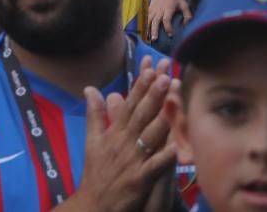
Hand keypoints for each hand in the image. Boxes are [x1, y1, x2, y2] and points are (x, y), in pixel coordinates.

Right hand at [72, 57, 176, 211]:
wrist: (93, 206)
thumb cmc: (96, 172)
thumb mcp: (92, 141)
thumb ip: (94, 114)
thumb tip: (90, 88)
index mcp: (114, 132)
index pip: (129, 104)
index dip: (141, 86)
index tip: (151, 68)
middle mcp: (123, 143)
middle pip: (140, 115)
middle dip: (153, 95)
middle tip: (165, 76)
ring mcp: (132, 161)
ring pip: (149, 136)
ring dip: (162, 118)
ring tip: (174, 101)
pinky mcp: (139, 180)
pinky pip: (154, 166)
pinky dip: (164, 157)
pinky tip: (176, 146)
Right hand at [148, 0, 190, 40]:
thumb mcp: (183, 3)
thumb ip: (187, 14)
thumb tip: (187, 25)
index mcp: (168, 8)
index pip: (166, 20)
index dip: (168, 28)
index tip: (170, 35)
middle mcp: (159, 10)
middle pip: (155, 21)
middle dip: (155, 31)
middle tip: (155, 39)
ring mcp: (153, 9)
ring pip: (149, 20)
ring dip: (148, 29)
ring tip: (148, 37)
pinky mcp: (150, 8)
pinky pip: (146, 17)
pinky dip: (145, 24)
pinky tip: (145, 31)